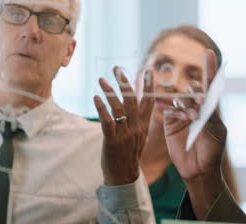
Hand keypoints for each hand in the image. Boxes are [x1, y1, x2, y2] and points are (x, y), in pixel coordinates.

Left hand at [94, 67, 154, 184]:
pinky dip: (101, 108)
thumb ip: (138, 121)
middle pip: (132, 100)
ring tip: (101, 80)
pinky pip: (107, 121)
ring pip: (118, 107)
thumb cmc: (129, 155)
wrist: (124, 176)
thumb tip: (135, 104)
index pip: (149, 102)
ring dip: (109, 91)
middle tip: (117, 69)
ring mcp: (125, 133)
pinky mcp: (112, 140)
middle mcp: (136, 127)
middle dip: (125, 82)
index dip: (148, 85)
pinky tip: (96, 97)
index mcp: (144, 126)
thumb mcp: (138, 136)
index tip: (147, 70)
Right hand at [163, 50, 225, 218]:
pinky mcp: (170, 122)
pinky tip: (156, 103)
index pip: (210, 85)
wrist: (198, 170)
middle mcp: (196, 109)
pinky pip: (165, 109)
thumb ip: (205, 114)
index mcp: (210, 109)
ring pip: (176, 99)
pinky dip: (162, 105)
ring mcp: (182, 115)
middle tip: (191, 102)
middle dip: (190, 92)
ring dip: (174, 99)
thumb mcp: (214, 133)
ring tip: (173, 102)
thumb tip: (198, 99)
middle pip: (191, 90)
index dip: (210, 68)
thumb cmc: (212, 152)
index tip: (208, 53)